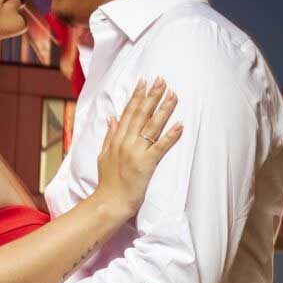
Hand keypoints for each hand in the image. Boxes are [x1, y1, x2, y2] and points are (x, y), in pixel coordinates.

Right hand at [94, 77, 182, 219]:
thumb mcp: (103, 155)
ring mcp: (135, 152)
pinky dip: (170, 135)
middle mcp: (125, 142)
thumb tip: (112, 118)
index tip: (144, 81)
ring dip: (163, 109)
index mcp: (116, 139)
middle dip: (152, 95)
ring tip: (173, 95)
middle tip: (162, 80)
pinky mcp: (145, 164)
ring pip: (151, 126)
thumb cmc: (108, 182)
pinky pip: (159, 147)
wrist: (109, 202)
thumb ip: (109, 135)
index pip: (128, 112)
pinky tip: (179, 125)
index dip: (137, 96)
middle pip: (140, 114)